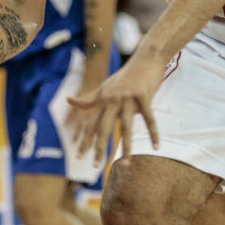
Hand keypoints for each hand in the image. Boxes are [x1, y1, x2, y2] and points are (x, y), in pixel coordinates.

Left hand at [66, 52, 164, 166]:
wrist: (146, 58)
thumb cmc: (126, 75)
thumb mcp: (105, 86)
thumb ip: (88, 97)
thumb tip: (69, 101)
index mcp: (102, 99)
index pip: (91, 123)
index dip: (84, 140)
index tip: (79, 157)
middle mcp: (111, 99)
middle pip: (103, 128)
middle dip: (98, 148)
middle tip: (95, 166)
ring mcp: (127, 98)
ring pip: (126, 128)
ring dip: (126, 147)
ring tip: (126, 164)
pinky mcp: (143, 96)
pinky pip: (148, 119)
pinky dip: (153, 133)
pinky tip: (156, 146)